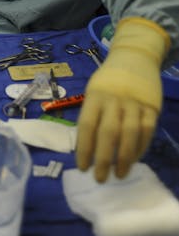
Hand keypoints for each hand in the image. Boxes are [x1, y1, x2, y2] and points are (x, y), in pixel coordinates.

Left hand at [76, 17, 168, 182]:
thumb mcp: (94, 90)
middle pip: (108, 133)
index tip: (82, 167)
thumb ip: (92, 114)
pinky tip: (134, 159)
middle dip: (103, 159)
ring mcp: (134, 102)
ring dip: (124, 158)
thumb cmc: (109, 79)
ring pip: (129, 134)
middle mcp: (114, 99)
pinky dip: (140, 148)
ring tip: (118, 175)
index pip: (87, 125)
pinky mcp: (152, 106)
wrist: (135, 56)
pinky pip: (146, 131)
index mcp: (95, 95)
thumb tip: (85, 147)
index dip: (84, 148)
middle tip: (99, 178)